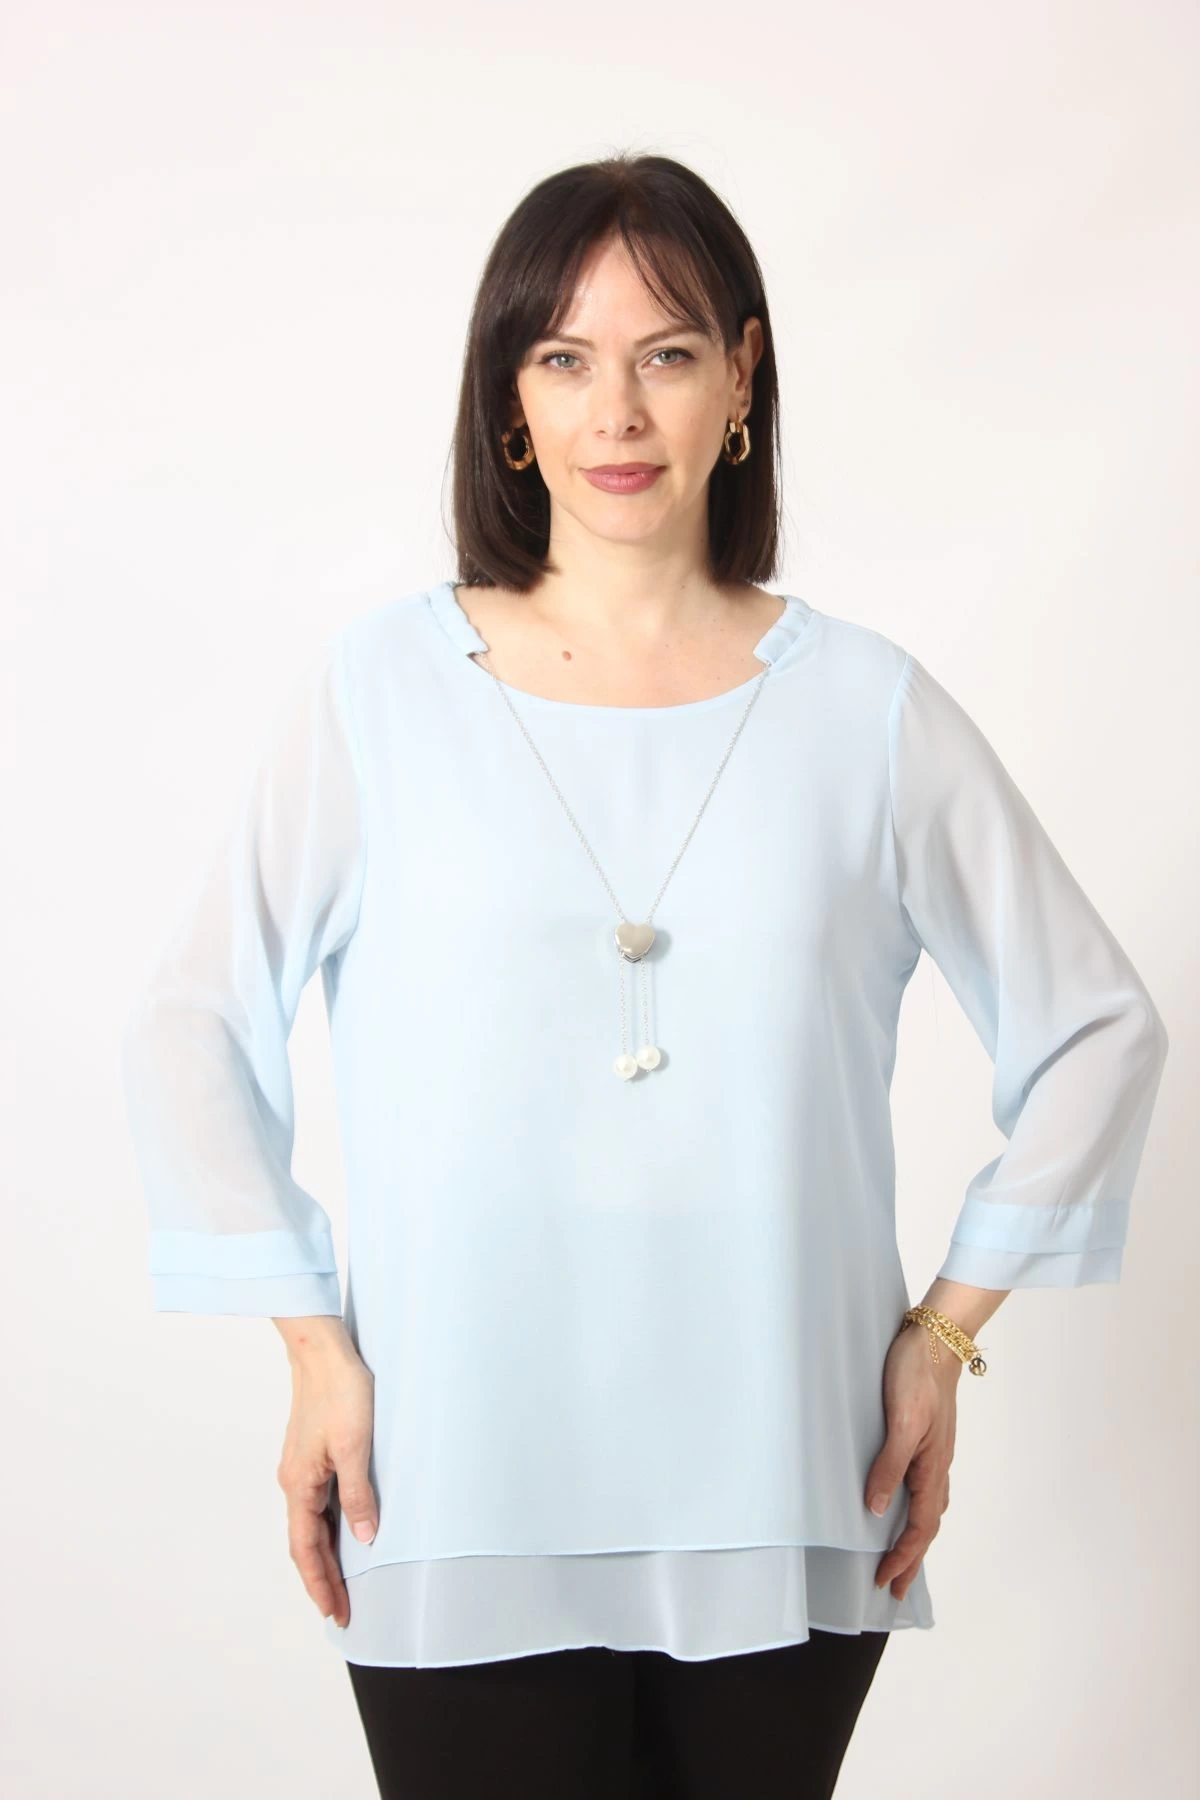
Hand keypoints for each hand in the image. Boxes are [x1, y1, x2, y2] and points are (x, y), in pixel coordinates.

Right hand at [276, 1342, 378, 1628]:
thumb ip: (359, 1493)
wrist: (321, 1350)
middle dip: (323, 1579)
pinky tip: (343, 1531)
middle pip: (306, 1543)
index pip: (307, 1550)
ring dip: (324, 1555)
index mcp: (299, 1484)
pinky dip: (327, 1528)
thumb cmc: (339, 1391)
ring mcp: (300, 1468)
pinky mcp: (311, 1454)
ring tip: (342, 1583)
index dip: (321, 1584)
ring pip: (311, 1524)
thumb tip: (365, 1537)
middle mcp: (294, 1481)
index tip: (334, 1613)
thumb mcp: (355, 1444)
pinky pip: (317, 1503)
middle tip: (341, 1611)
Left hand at [864, 1321, 958, 1600]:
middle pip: (927, 1526)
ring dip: (914, 1538)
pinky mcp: (926, 1438)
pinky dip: (915, 1508)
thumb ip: (889, 1465)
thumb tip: (875, 1510)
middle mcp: (937, 1466)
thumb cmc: (917, 1375)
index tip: (885, 1582)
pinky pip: (923, 1486)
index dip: (903, 1557)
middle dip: (911, 1559)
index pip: (919, 1528)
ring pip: (927, 1508)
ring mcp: (934, 1452)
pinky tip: (902, 1504)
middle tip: (894, 1589)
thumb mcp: (901, 1421)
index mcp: (932, 1467)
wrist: (936, 1338)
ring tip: (900, 1558)